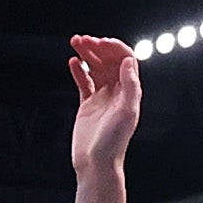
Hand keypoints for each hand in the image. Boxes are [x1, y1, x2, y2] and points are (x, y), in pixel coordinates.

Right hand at [69, 35, 140, 179]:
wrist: (96, 163)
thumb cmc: (113, 143)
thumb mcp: (126, 112)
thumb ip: (130, 86)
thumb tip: (128, 62)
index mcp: (129, 91)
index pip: (125, 61)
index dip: (114, 48)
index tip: (100, 42)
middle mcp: (117, 92)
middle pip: (108, 61)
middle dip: (97, 48)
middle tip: (84, 39)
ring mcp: (102, 97)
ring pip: (95, 69)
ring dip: (87, 54)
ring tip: (75, 43)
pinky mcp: (87, 105)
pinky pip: (84, 82)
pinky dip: (78, 71)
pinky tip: (72, 62)